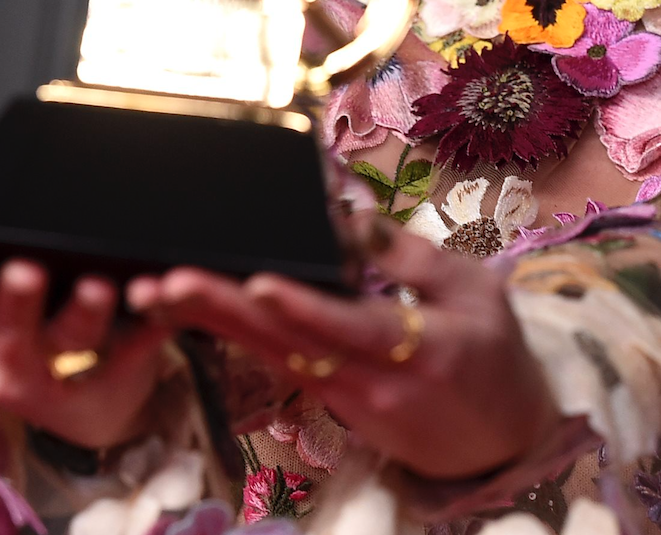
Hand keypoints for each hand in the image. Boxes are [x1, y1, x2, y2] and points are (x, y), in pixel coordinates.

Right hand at [0, 239, 172, 447]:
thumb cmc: (19, 325)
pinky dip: (150, 318)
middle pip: (13, 336)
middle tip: (26, 270)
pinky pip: (137, 345)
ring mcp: (65, 374)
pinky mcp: (118, 371)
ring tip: (97, 285)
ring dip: (86, 314)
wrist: (77, 398)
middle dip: (19, 302)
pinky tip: (157, 291)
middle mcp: (11, 364)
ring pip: (76, 344)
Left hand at [126, 218, 560, 479]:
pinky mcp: (330, 402)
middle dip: (223, 312)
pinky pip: (277, 365)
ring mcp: (343, 399)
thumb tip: (353, 218)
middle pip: (286, 346)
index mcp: (413, 352)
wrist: (503, 443)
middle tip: (166, 283)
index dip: (302, 308)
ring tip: (156, 292)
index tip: (259, 283)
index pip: (348, 329)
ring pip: (270, 357)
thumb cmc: (494, 356)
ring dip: (212, 324)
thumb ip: (411, 257)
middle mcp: (367, 383)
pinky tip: (190, 311)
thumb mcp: (475, 291)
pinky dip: (234, 336)